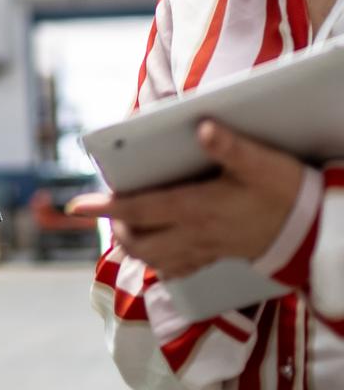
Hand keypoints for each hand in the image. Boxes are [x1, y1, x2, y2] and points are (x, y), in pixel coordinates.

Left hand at [66, 121, 303, 278]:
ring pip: (155, 259)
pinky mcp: (218, 256)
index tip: (76, 206)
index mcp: (197, 208)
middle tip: (106, 205)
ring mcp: (207, 249)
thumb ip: (230, 146)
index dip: (104, 206)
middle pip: (139, 242)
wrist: (319, 232)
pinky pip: (178, 267)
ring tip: (124, 222)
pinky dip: (159, 259)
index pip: (139, 209)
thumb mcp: (262, 164)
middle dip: (115, 226)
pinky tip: (156, 245)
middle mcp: (196, 234)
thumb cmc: (288, 193)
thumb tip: (201, 127)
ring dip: (134, 243)